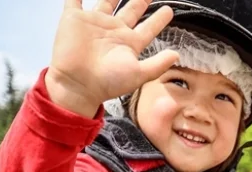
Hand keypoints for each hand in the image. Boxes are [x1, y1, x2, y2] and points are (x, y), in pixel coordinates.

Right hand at [47, 0, 179, 116]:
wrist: (77, 84)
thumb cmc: (106, 83)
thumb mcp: (138, 74)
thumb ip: (158, 65)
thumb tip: (176, 56)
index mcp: (128, 43)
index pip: (148, 27)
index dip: (159, 19)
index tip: (169, 10)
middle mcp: (113, 32)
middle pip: (131, 11)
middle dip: (141, 1)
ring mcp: (94, 24)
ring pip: (107, 2)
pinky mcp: (74, 19)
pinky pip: (75, 0)